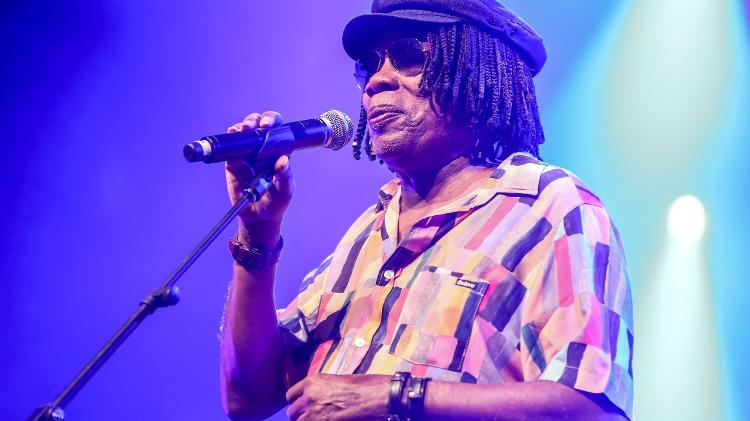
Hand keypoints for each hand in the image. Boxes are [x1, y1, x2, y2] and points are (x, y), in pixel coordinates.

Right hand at [225, 111, 293, 245]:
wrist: (258, 216)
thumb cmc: (276, 201)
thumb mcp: (285, 190)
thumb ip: (285, 176)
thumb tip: (283, 160)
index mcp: (279, 150)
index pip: (277, 129)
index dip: (272, 121)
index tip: (268, 124)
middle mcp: (262, 148)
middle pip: (258, 125)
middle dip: (255, 120)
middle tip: (254, 126)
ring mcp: (247, 154)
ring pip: (243, 133)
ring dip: (241, 127)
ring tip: (242, 130)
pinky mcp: (233, 162)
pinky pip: (230, 148)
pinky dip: (230, 140)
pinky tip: (231, 135)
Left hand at [285, 374, 389, 420]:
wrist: (372, 397)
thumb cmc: (360, 387)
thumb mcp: (335, 381)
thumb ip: (319, 389)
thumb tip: (314, 399)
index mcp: (312, 381)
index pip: (291, 395)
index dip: (296, 402)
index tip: (301, 406)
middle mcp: (309, 396)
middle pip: (292, 411)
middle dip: (299, 415)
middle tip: (309, 417)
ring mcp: (314, 412)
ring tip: (317, 419)